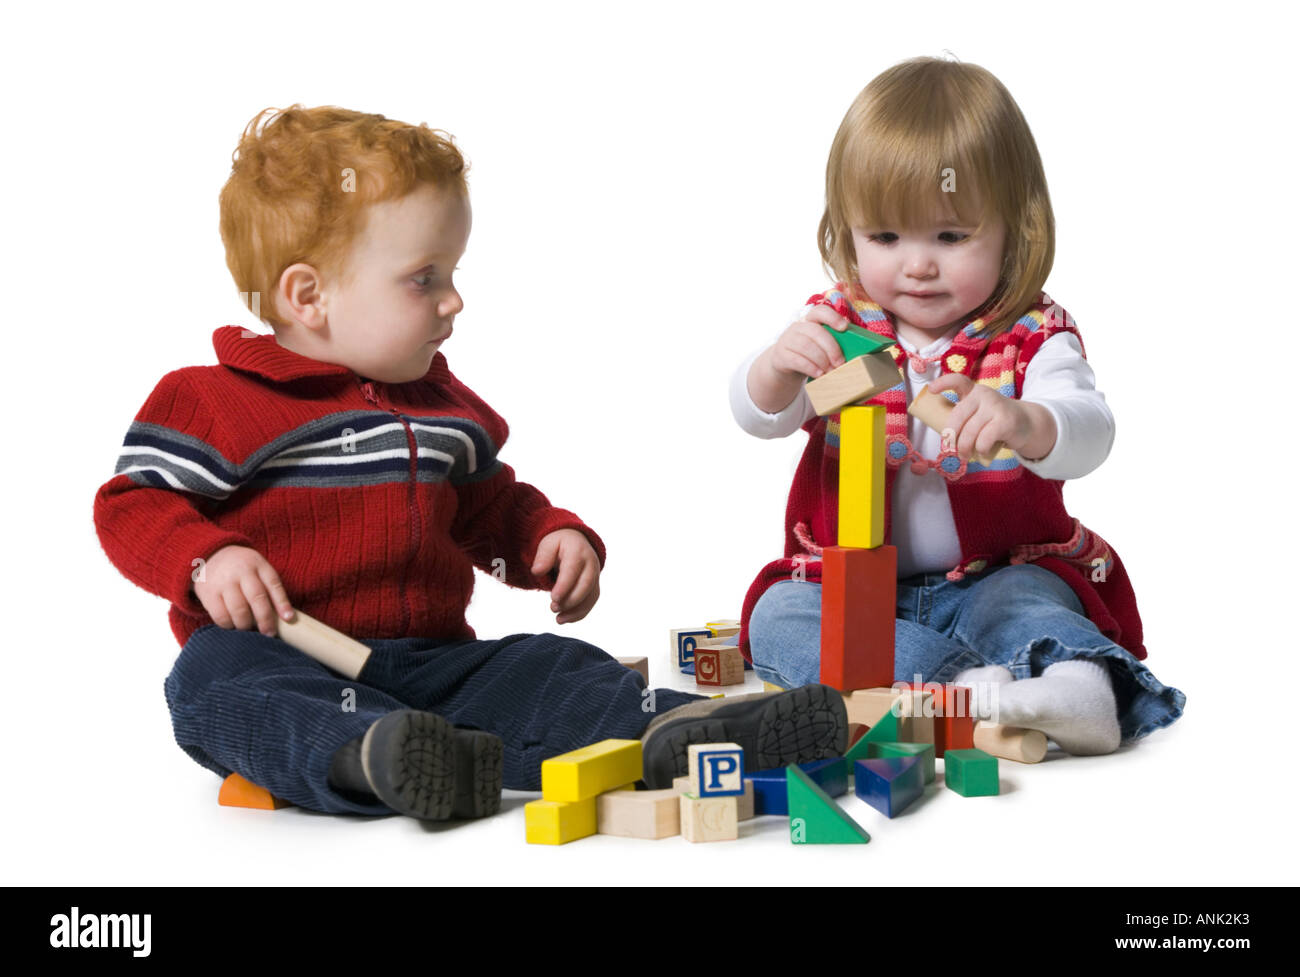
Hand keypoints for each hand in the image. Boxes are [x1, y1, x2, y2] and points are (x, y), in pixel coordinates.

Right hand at [191, 544, 294, 636]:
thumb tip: (285, 618)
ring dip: (246, 625)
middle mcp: (241, 572)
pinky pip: (221, 616)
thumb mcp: (257, 569)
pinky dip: (228, 625)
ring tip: (249, 629)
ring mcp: (224, 582)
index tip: (288, 619)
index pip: (273, 584)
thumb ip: (269, 588)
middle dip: (265, 619)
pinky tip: (232, 625)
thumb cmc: (241, 570)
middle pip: (257, 598)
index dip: (282, 603)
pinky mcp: (208, 594)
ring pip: (238, 610)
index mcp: (258, 565)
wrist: (209, 556)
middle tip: (269, 633)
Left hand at [530, 529, 600, 623]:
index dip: (565, 585)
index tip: (554, 598)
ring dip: (575, 611)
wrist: (575, 542)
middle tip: (553, 608)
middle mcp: (591, 564)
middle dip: (571, 600)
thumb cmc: (559, 545)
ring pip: (590, 597)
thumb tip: (537, 571)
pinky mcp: (594, 587)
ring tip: (558, 619)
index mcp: (578, 551)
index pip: (573, 570)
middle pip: (586, 585)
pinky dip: (579, 614)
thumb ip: (542, 556)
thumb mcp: (547, 544)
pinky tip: (565, 619)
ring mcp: (595, 576)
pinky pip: (590, 603)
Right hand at [749, 306, 851, 412]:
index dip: (832, 317)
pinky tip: (819, 374)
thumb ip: (833, 340)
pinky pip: (796, 360)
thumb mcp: (820, 343)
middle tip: (840, 363)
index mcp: (810, 320)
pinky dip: (810, 367)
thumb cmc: (809, 353)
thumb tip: (857, 345)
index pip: (820, 311)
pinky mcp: (780, 355)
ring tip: (830, 371)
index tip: (844, 327)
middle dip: (831, 348)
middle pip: (816, 332)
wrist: (784, 364)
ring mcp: (787, 340)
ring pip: (806, 346)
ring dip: (821, 360)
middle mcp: (797, 327)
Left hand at [925, 374, 1056, 462]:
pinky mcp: (1005, 421)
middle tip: (949, 450)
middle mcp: (983, 394)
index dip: (943, 383)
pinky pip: (983, 440)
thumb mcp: (978, 413)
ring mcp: (995, 406)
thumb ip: (963, 419)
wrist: (1026, 423)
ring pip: (969, 432)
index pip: (957, 380)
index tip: (932, 389)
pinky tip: (982, 452)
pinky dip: (980, 450)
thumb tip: (945, 441)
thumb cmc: (993, 420)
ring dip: (963, 448)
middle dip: (950, 437)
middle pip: (957, 416)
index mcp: (973, 391)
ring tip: (964, 455)